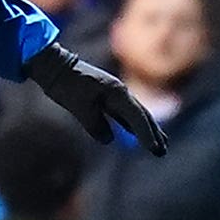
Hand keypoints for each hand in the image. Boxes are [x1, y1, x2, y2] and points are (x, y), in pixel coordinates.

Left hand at [28, 42, 165, 154]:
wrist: (56, 67)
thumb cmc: (67, 85)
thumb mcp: (79, 106)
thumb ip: (95, 124)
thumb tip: (109, 140)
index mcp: (117, 93)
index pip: (136, 117)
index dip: (146, 134)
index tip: (153, 149)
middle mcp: (121, 92)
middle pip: (142, 115)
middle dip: (153, 133)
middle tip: (162, 152)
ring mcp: (116, 94)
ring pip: (136, 115)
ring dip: (147, 129)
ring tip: (159, 144)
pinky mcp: (108, 97)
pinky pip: (126, 114)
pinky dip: (134, 125)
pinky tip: (137, 133)